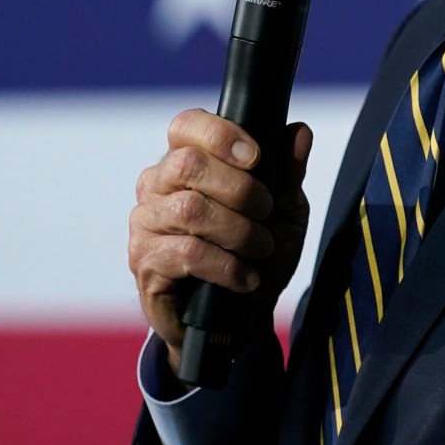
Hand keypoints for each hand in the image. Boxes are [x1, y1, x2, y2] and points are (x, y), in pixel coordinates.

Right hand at [129, 109, 314, 374]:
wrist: (236, 318)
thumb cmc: (256, 255)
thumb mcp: (283, 211)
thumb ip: (288, 172)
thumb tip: (299, 131)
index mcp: (186, 162)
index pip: (186, 126)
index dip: (221, 135)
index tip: (257, 157)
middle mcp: (157, 186)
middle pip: (187, 164)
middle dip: (240, 188)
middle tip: (267, 212)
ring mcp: (145, 224)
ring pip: (189, 209)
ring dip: (238, 230)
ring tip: (261, 248)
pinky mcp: (144, 263)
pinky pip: (186, 253)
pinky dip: (227, 265)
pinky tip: (245, 277)